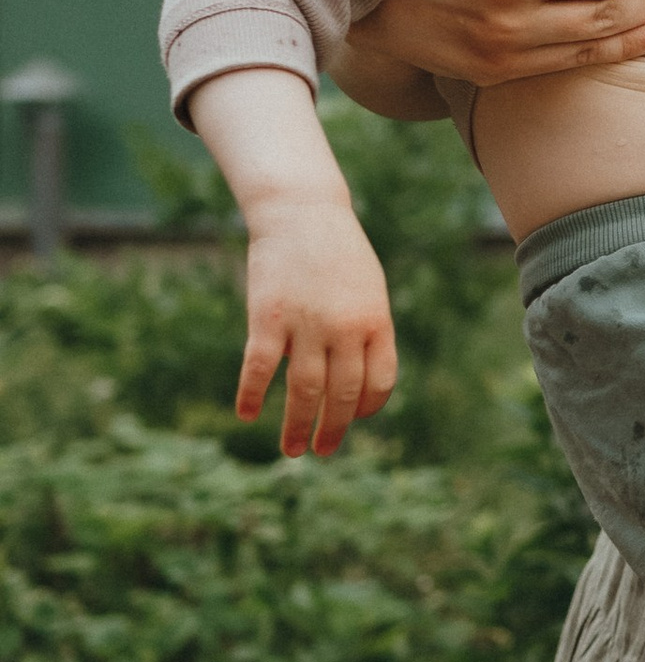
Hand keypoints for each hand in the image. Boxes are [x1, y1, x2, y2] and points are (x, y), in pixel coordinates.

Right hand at [239, 199, 398, 457]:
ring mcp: (306, 324)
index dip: (367, 408)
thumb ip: (369, 333)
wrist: (303, 211)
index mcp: (376, 323)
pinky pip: (259, 368)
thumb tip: (364, 384)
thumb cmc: (338, 254)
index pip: (380, 383)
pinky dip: (251, 395)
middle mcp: (345, 328)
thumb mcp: (369, 290)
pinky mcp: (267, 317)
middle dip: (333, 429)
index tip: (354, 420)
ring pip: (303, 390)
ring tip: (292, 450)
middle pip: (342, 394)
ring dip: (297, 425)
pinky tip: (246, 414)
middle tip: (320, 450)